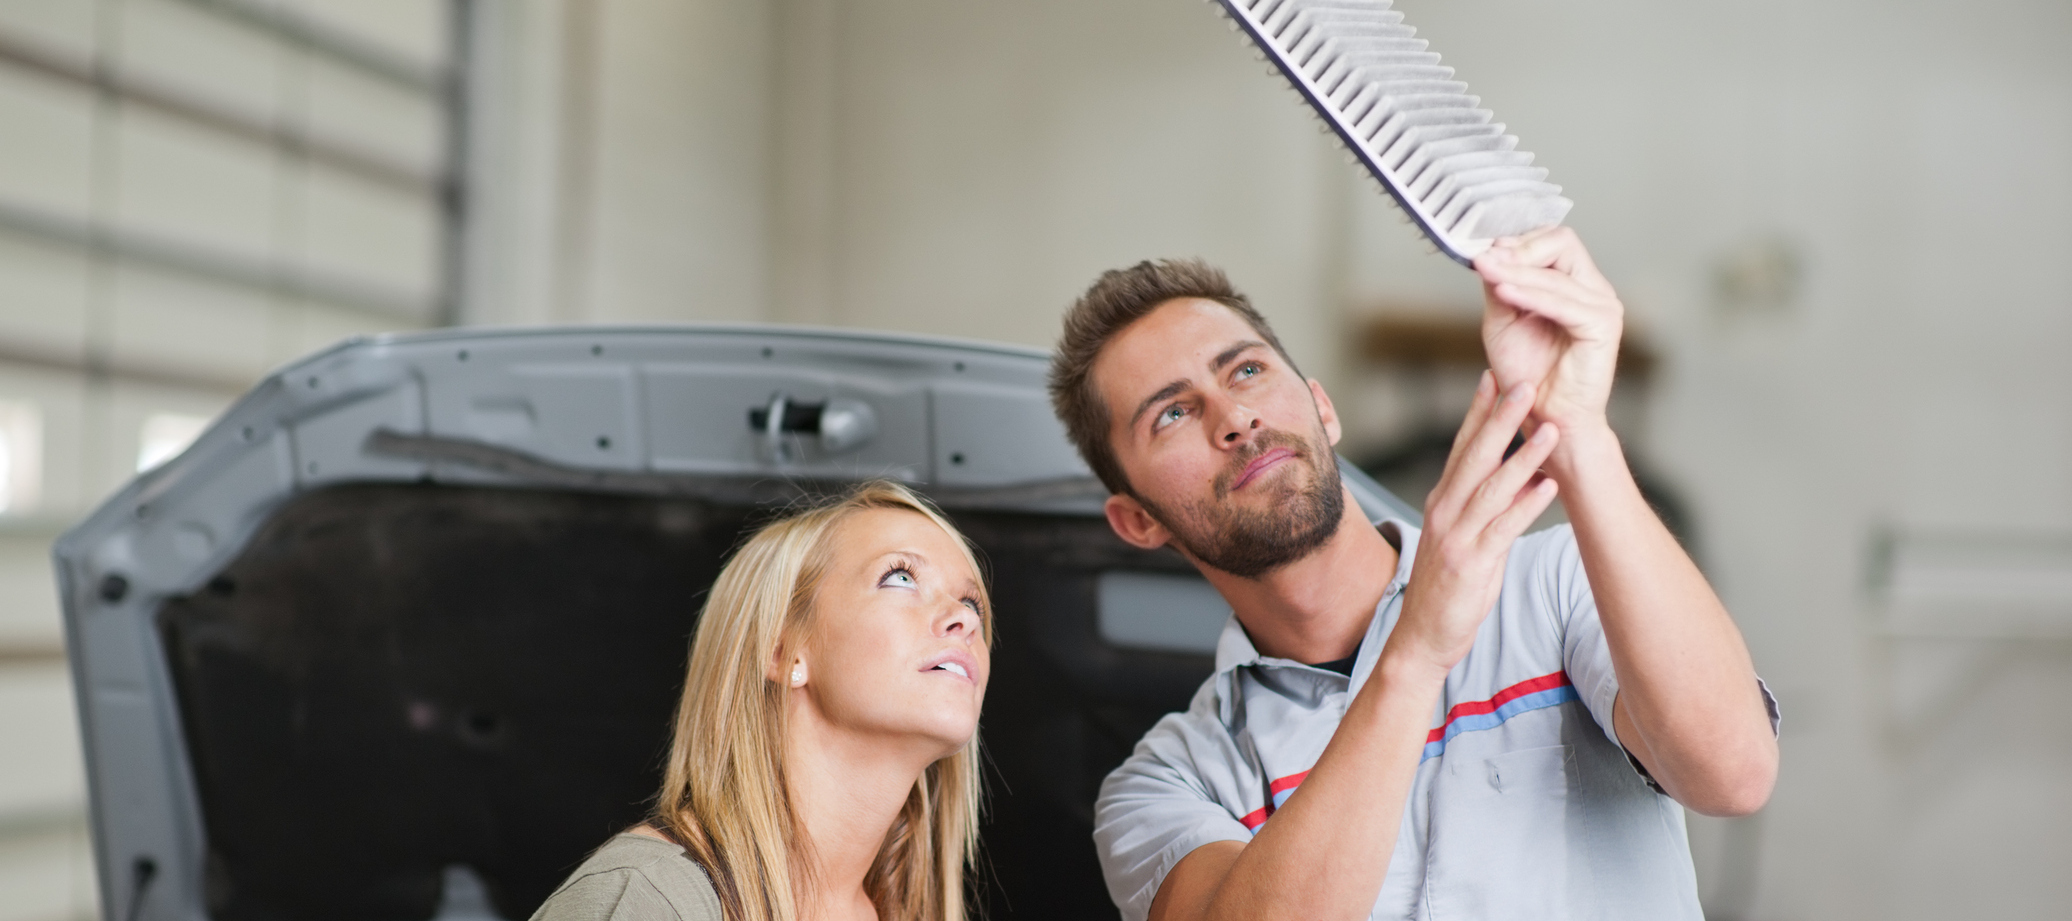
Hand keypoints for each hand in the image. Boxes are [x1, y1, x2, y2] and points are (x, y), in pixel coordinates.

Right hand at [1386, 373, 1561, 675]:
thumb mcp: (1461, 538)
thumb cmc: (1446, 588)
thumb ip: (1485, 505)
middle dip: (1500, 418)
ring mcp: (1456, 537)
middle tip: (1523, 384)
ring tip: (1550, 430)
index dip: (1478, 411)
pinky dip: (1525, 506)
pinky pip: (1502, 529)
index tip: (1494, 377)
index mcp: (1442, 502)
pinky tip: (1547, 487)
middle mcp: (1445, 512)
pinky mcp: (1471, 564)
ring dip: (1524, 456)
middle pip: (1475, 457)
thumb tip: (1521, 475)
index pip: (1460, 447)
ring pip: (1492, 488)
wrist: (1422, 637)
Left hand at [1474, 226, 1623, 433]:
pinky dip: (1530, 294)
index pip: (1552, 240)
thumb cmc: (1527, 375)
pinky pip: (1563, 302)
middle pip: (1563, 242)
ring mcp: (1603, 305)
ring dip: (1515, 269)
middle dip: (1519, 249)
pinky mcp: (1603, 326)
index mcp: (1574, 284)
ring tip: (1485, 270)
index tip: (1483, 250)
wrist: (1545, 418)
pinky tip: (1503, 291)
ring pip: (1557, 272)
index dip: (1517, 241)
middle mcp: (1593, 290)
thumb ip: (1500, 286)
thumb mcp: (1503, 322)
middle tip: (1485, 258)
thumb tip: (1491, 253)